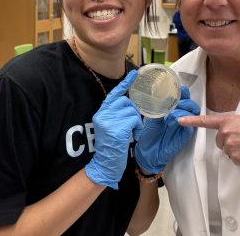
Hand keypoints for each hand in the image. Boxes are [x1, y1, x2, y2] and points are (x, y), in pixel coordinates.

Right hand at [85, 70, 142, 188]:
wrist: (104, 165)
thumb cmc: (112, 146)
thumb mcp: (111, 127)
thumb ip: (117, 114)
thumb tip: (131, 105)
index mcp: (102, 112)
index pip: (114, 94)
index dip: (124, 83)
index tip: (134, 73)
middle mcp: (103, 114)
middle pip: (126, 102)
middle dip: (134, 111)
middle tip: (134, 124)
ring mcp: (109, 120)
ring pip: (132, 111)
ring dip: (137, 122)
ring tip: (134, 132)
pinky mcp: (117, 128)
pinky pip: (134, 120)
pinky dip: (137, 128)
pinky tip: (135, 136)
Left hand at [135, 86, 199, 173]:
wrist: (148, 151)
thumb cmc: (150, 133)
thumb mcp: (152, 118)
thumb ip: (159, 107)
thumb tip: (166, 97)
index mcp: (173, 109)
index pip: (182, 97)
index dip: (182, 92)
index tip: (178, 88)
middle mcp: (181, 115)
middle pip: (191, 103)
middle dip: (185, 99)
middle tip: (177, 101)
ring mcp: (185, 124)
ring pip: (194, 112)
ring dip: (185, 108)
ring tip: (174, 112)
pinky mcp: (186, 135)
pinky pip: (192, 126)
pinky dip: (186, 120)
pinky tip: (177, 120)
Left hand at [178, 114, 239, 170]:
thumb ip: (230, 125)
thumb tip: (223, 132)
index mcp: (228, 120)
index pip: (206, 121)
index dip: (191, 121)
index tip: (179, 120)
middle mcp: (226, 132)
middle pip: (219, 141)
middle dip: (228, 141)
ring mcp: (230, 145)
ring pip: (226, 150)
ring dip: (235, 150)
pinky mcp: (235, 157)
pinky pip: (233, 159)